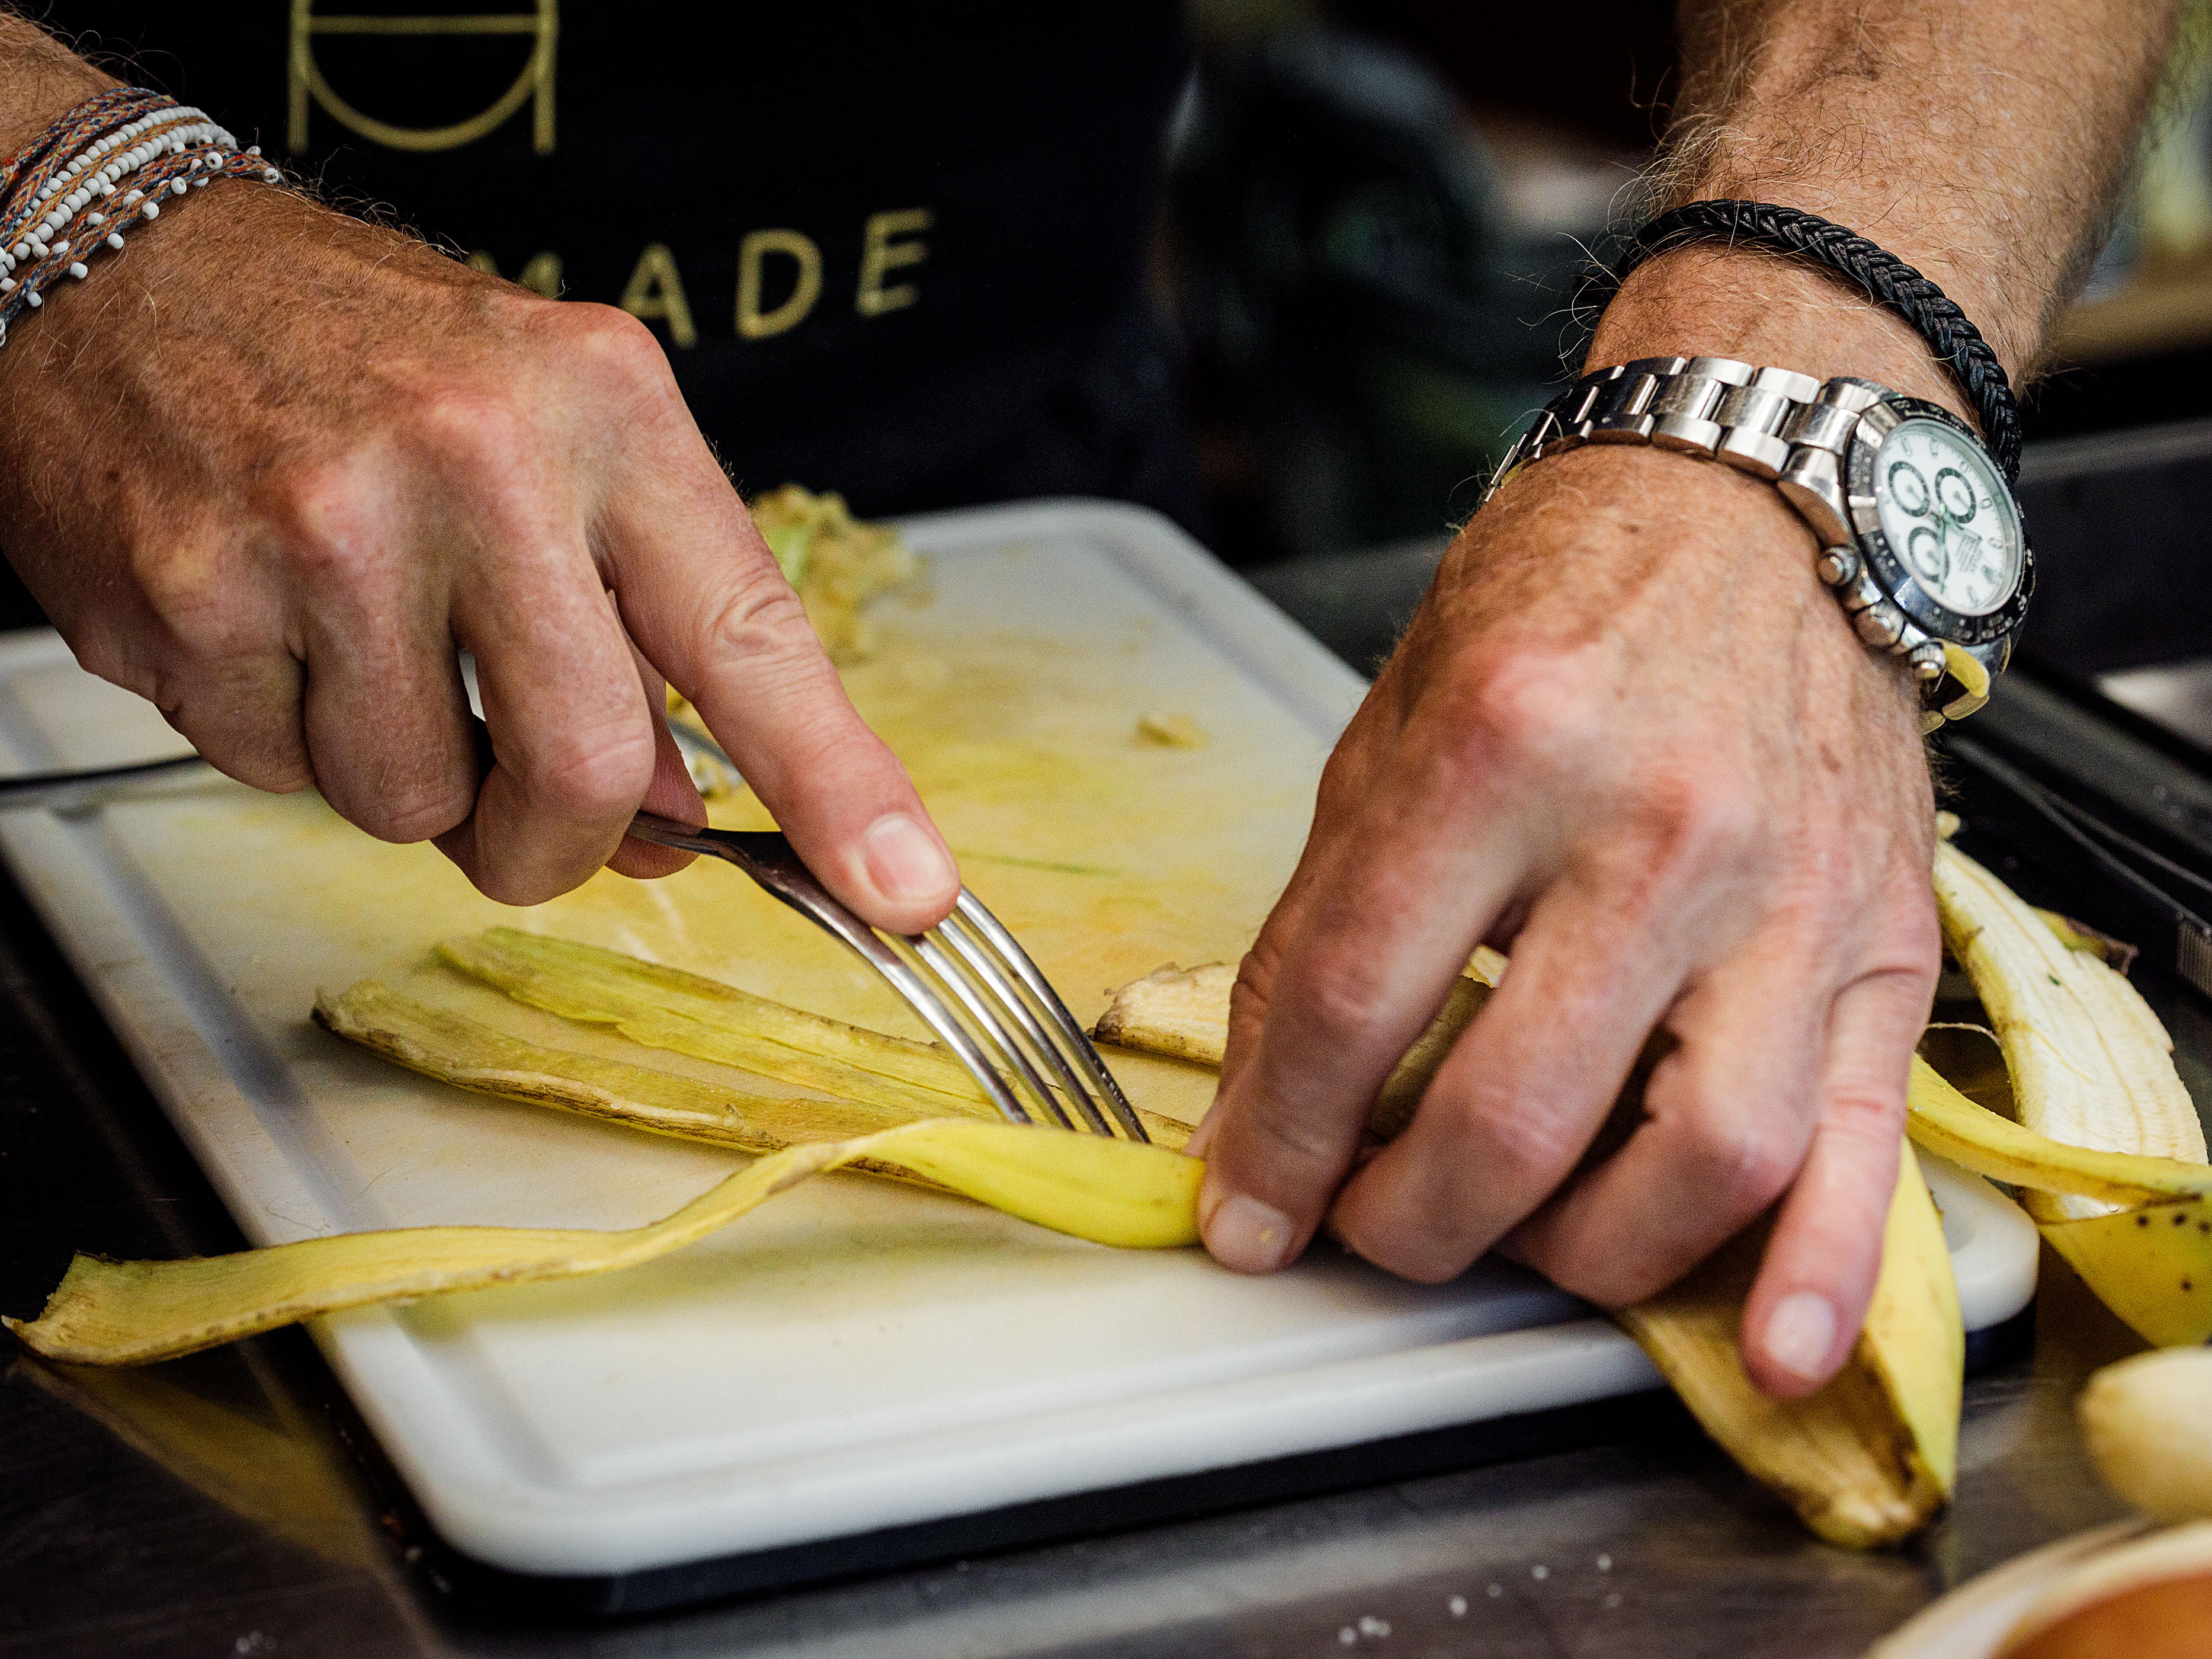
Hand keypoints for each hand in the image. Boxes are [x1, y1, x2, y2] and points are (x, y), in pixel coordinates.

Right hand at [0, 182, 957, 927]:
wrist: (118, 257)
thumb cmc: (362, 357)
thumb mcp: (553, 440)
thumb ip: (636, 624)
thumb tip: (683, 813)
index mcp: (605, 409)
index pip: (751, 636)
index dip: (838, 784)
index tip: (905, 886)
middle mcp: (479, 459)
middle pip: (584, 769)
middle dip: (558, 842)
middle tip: (525, 815)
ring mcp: (326, 526)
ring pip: (414, 800)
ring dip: (402, 778)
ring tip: (359, 645)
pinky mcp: (193, 592)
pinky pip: (277, 774)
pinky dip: (283, 739)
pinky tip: (268, 625)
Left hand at [1189, 431, 1940, 1399]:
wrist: (1761, 502)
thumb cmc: (1564, 601)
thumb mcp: (1394, 727)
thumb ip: (1330, 921)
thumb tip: (1266, 1107)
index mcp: (1504, 750)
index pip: (1359, 1002)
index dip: (1280, 1140)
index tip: (1244, 1213)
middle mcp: (1657, 833)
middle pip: (1516, 1115)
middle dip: (1408, 1221)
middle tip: (1368, 1226)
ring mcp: (1788, 899)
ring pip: (1695, 1164)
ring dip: (1577, 1255)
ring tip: (1513, 1238)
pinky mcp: (1881, 946)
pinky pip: (1865, 1144)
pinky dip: (1819, 1273)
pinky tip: (1765, 1350)